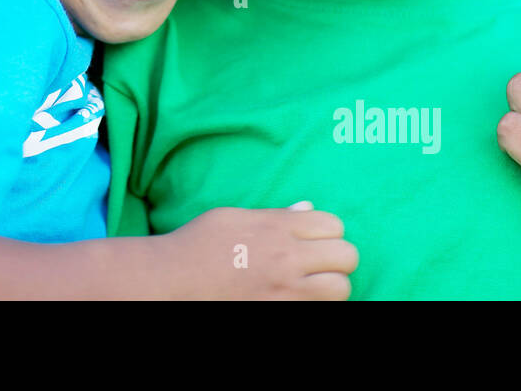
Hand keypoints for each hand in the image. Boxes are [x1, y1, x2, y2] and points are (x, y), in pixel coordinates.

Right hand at [159, 202, 358, 299]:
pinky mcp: (279, 310)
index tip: (313, 239)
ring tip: (311, 285)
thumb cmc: (198, 243)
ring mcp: (285, 290)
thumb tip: (306, 209)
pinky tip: (297, 298)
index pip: (334, 224)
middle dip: (337, 258)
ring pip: (341, 288)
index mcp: (277, 227)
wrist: (172, 280)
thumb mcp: (233, 217)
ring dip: (331, 286)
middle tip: (319, 263)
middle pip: (347, 256)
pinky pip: (318, 308)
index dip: (327, 231)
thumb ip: (275, 214)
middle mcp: (287, 258)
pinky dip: (314, 303)